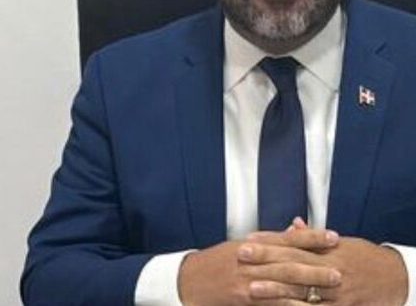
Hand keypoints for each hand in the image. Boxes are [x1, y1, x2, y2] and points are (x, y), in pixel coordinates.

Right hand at [178, 230, 340, 305]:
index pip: (287, 239)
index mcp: (252, 244)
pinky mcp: (244, 298)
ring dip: (309, 286)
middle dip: (316, 264)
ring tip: (331, 288)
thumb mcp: (239, 246)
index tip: (333, 236)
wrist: (189, 280)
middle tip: (340, 268)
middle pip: (289, 261)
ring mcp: (248, 280)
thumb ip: (267, 242)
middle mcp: (252, 260)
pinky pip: (274, 304)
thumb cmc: (215, 263)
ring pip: (284, 283)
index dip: (311, 237)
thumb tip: (292, 233)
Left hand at [246, 223, 407, 304]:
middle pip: (292, 262)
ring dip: (275, 289)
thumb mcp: (338, 242)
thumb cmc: (361, 256)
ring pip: (301, 289)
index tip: (248, 238)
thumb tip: (292, 224)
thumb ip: (311, 236)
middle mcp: (329, 267)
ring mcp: (335, 290)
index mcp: (326, 248)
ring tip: (252, 287)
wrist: (392, 277)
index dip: (270, 240)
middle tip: (242, 255)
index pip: (292, 241)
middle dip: (266, 259)